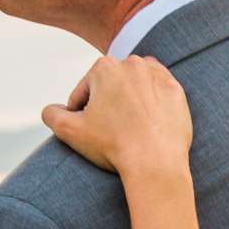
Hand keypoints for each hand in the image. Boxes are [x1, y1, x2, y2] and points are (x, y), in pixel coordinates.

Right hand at [43, 55, 192, 181]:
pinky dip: (152, 105)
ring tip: (128, 127)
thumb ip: (52, 115)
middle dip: (107, 104)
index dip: (81, 113)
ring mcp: (158, 76)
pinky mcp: (176, 91)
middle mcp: (133, 64)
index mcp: (104, 67)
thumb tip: (52, 110)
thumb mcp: (70, 131)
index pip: (84, 91)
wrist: (155, 163)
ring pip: (135, 87)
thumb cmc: (112, 146)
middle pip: (111, 86)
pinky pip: (158, 95)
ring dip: (130, 102)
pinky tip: (147, 124)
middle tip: (109, 130)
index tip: (88, 130)